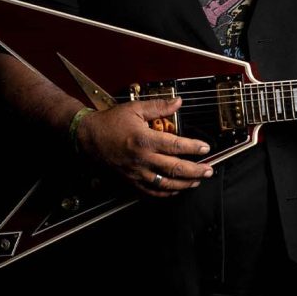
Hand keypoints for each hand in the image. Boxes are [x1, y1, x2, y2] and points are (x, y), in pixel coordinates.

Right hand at [76, 97, 212, 196]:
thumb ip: (159, 106)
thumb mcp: (135, 108)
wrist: (88, 137)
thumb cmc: (110, 122)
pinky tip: (176, 190)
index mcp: (144, 139)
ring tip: (197, 181)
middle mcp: (142, 159)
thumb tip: (178, 102)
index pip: (175, 146)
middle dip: (195, 171)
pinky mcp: (131, 180)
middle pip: (174, 169)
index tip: (205, 148)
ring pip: (165, 184)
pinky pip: (151, 191)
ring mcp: (136, 172)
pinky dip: (166, 193)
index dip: (193, 148)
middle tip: (209, 170)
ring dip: (184, 184)